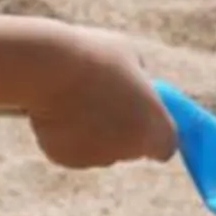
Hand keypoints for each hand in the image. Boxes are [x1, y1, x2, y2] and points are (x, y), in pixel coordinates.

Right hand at [25, 30, 177, 170]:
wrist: (50, 69)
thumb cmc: (94, 56)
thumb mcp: (127, 55)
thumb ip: (138, 78)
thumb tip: (136, 84)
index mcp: (154, 127)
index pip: (166, 145)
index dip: (155, 131)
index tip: (144, 115)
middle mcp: (129, 151)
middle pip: (132, 147)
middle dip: (122, 129)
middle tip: (105, 98)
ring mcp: (97, 158)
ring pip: (100, 147)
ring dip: (93, 130)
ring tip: (75, 96)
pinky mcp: (67, 159)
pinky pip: (71, 147)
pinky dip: (67, 134)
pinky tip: (57, 108)